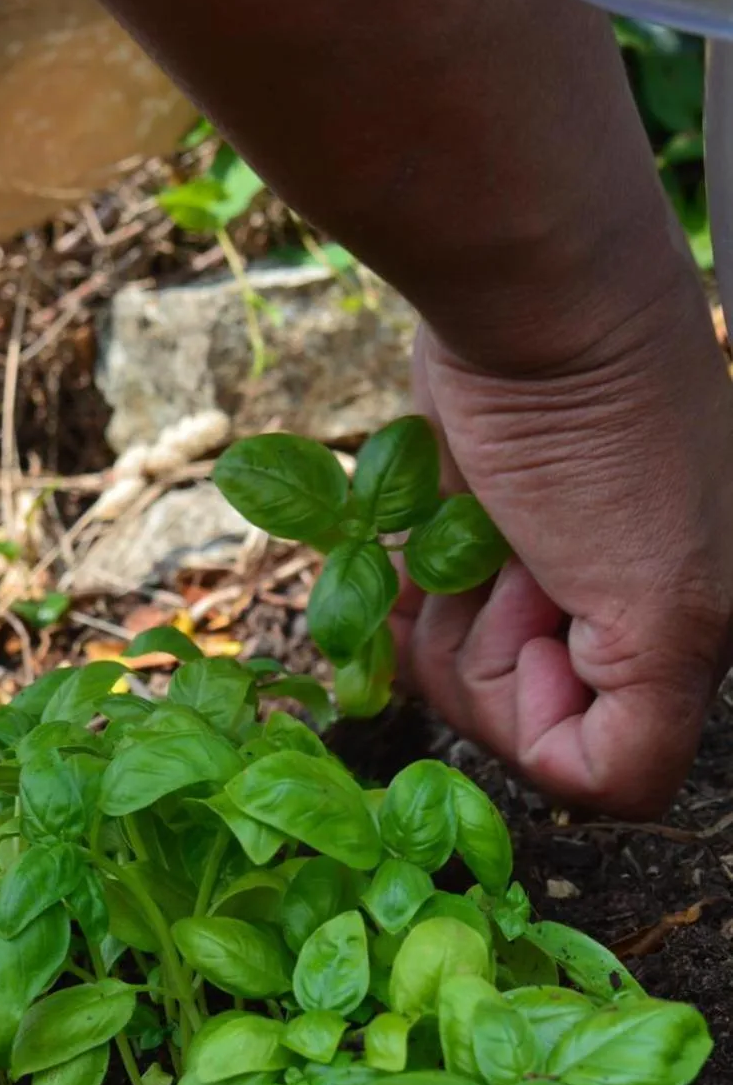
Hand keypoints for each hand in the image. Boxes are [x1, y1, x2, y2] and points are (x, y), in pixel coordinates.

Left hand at [391, 270, 732, 816]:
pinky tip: (429, 529)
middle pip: (509, 719)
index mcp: (680, 646)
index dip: (539, 705)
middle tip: (519, 551)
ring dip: (448, 607)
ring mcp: (535, 580)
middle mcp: (610, 623)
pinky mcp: (474, 542)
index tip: (544, 607)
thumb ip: (643, 738)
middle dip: (489, 646)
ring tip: (485, 522)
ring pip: (453, 671)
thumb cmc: (607, 444)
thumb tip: (579, 785)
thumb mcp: (667, 611)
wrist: (532, 299)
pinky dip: (404, 586)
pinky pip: (413, 618)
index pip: (589, 767)